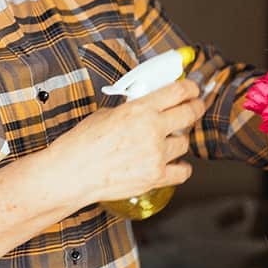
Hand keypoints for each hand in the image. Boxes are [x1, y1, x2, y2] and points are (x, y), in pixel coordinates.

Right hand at [51, 79, 204, 202]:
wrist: (72, 174)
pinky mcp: (155, 177)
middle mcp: (152, 130)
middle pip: (190, 114)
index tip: (193, 90)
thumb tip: (150, 107)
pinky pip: (182, 171)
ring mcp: (156, 155)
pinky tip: (175, 163)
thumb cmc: (82, 143)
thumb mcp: (108, 114)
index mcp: (140, 109)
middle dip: (195, 108)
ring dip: (179, 140)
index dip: (191, 89)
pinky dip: (181, 167)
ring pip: (184, 143)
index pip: (178, 91)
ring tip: (168, 141)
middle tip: (195, 108)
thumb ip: (134, 109)